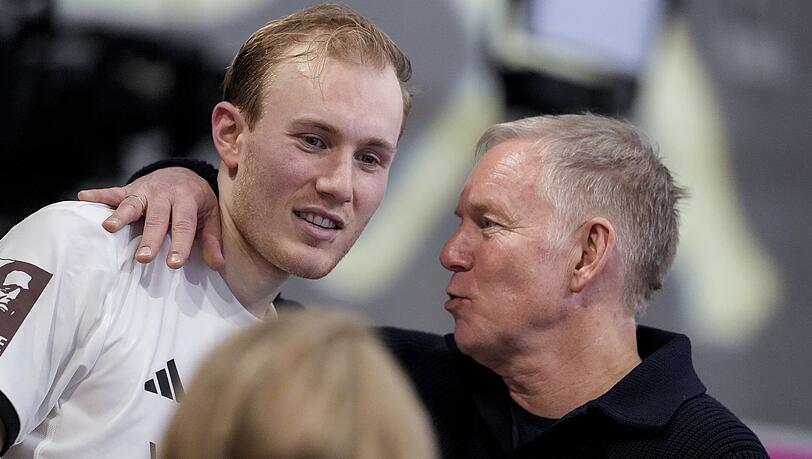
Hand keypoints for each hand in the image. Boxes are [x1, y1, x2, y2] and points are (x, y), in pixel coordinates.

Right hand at [77, 167, 223, 270]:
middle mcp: (165, 193)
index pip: (184, 224)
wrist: (183, 173)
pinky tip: (83, 196)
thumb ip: (211, 240)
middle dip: (150, 237)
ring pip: (133, 203)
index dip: (180, 244)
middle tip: (143, 258)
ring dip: (121, 215)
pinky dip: (99, 194)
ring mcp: (146, 190)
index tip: (174, 263)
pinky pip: (113, 191)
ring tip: (109, 228)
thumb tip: (218, 266)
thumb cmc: (197, 202)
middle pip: (157, 218)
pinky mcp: (130, 188)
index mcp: (187, 199)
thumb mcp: (210, 216)